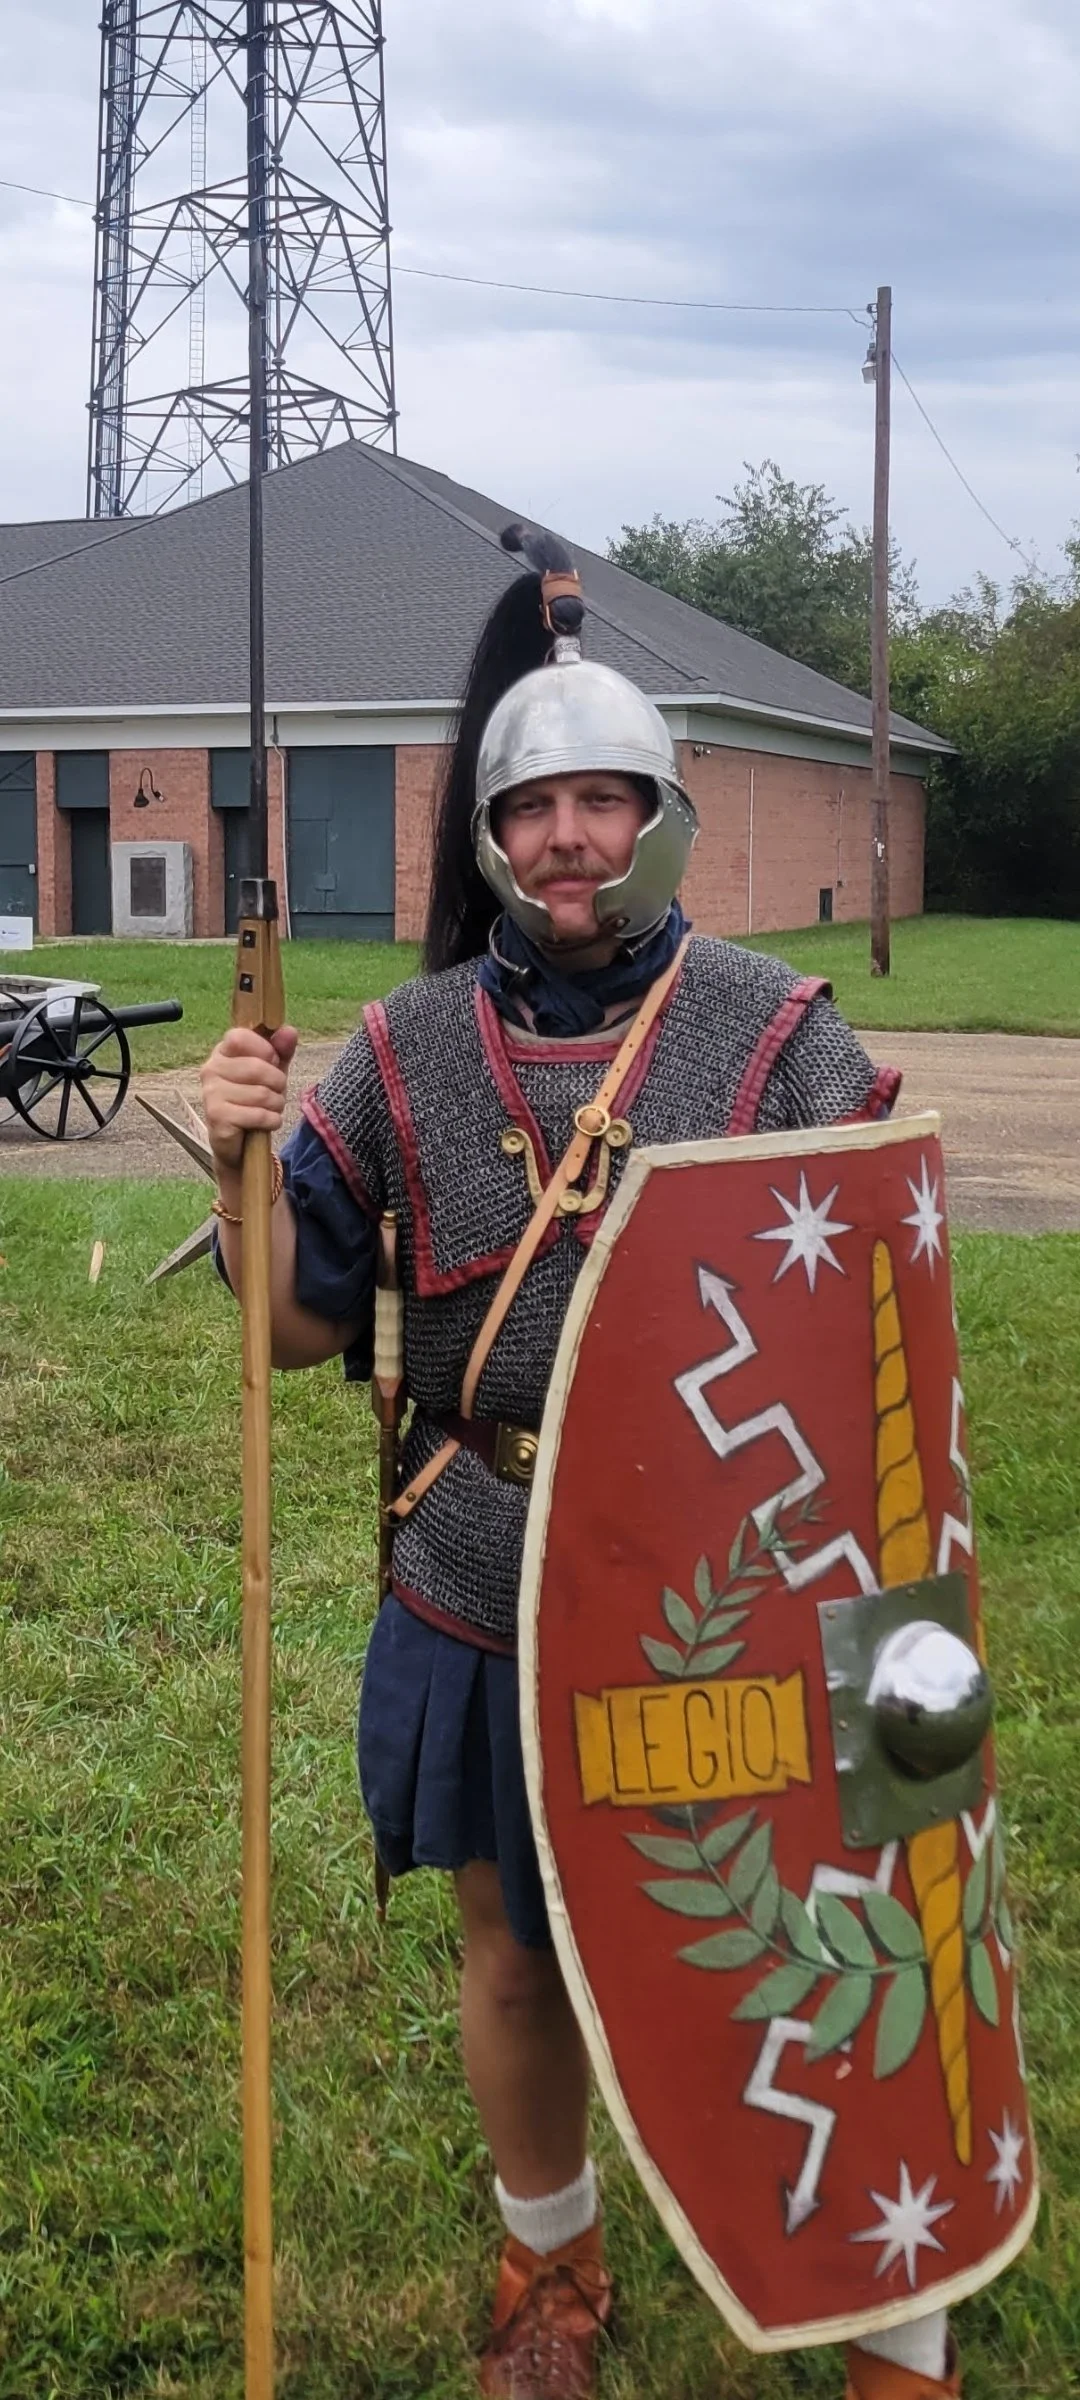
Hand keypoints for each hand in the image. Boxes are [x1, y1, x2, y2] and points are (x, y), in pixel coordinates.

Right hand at [200, 1025, 298, 1173]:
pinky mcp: (217, 1117)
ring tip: (270, 1109)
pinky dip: (271, 1121)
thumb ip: (281, 1050)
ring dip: (276, 1105)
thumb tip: (288, 1030)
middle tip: (276, 1093)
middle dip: (278, 1083)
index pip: (240, 1037)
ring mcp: (211, 1093)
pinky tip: (266, 1123)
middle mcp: (211, 1069)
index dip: (264, 1049)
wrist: (239, 1142)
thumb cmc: (254, 1100)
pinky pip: (257, 1115)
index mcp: (222, 1052)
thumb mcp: (272, 1072)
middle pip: (257, 1067)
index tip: (272, 1062)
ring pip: (261, 1094)